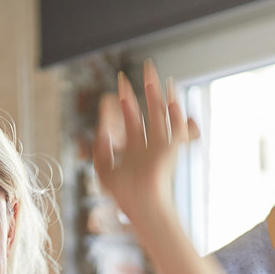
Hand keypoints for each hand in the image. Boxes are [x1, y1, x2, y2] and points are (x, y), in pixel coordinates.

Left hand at [90, 62, 192, 230]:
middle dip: (145, 88)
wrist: (141, 206)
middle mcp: (149, 142)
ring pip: (160, 113)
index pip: (131, 116)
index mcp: (134, 147)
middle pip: (148, 109)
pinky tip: (170, 96)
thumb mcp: (104, 172)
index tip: (120, 81)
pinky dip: (173, 112)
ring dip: (157, 93)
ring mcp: (160, 145)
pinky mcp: (170, 150)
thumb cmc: (123, 195)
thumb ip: (100, 151)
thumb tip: (101, 130)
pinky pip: (174, 126)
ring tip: (154, 74)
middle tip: (146, 66)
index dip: (125, 99)